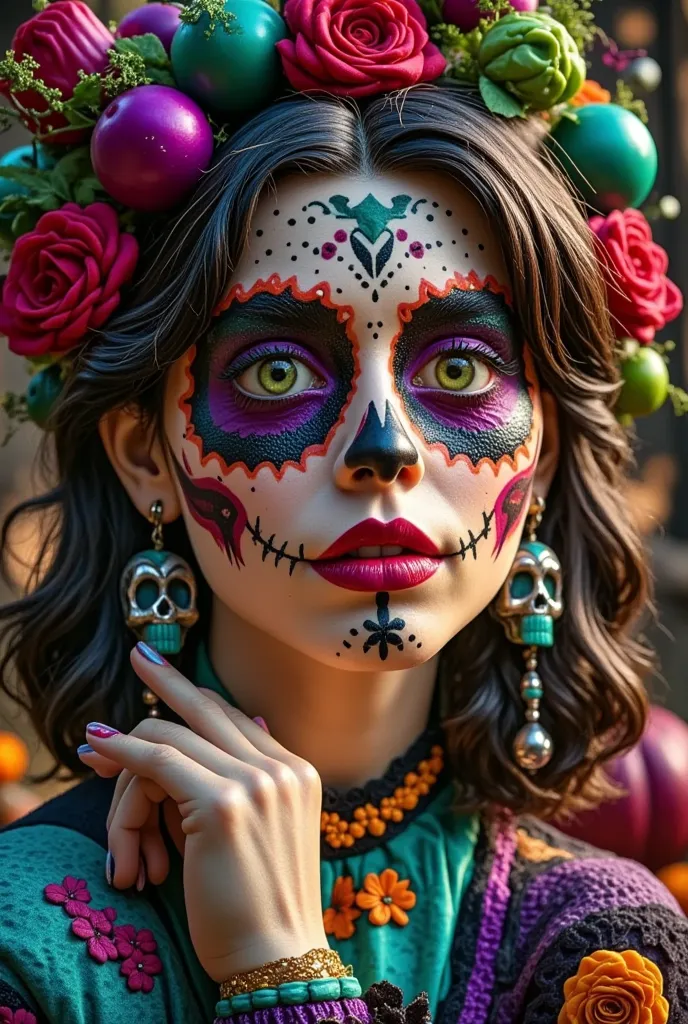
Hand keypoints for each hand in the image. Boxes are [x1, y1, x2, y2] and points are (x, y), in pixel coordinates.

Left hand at [79, 644, 326, 981]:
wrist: (278, 957)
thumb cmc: (264, 903)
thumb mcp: (269, 828)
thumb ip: (255, 774)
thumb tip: (249, 720)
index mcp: (297, 770)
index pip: (234, 718)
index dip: (192, 700)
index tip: (164, 682)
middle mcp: (281, 767)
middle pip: (209, 709)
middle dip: (169, 679)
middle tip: (140, 655)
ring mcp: (257, 782)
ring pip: (173, 738)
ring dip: (127, 753)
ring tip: (95, 757)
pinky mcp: (223, 804)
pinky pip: (157, 762)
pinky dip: (122, 752)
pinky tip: (98, 749)